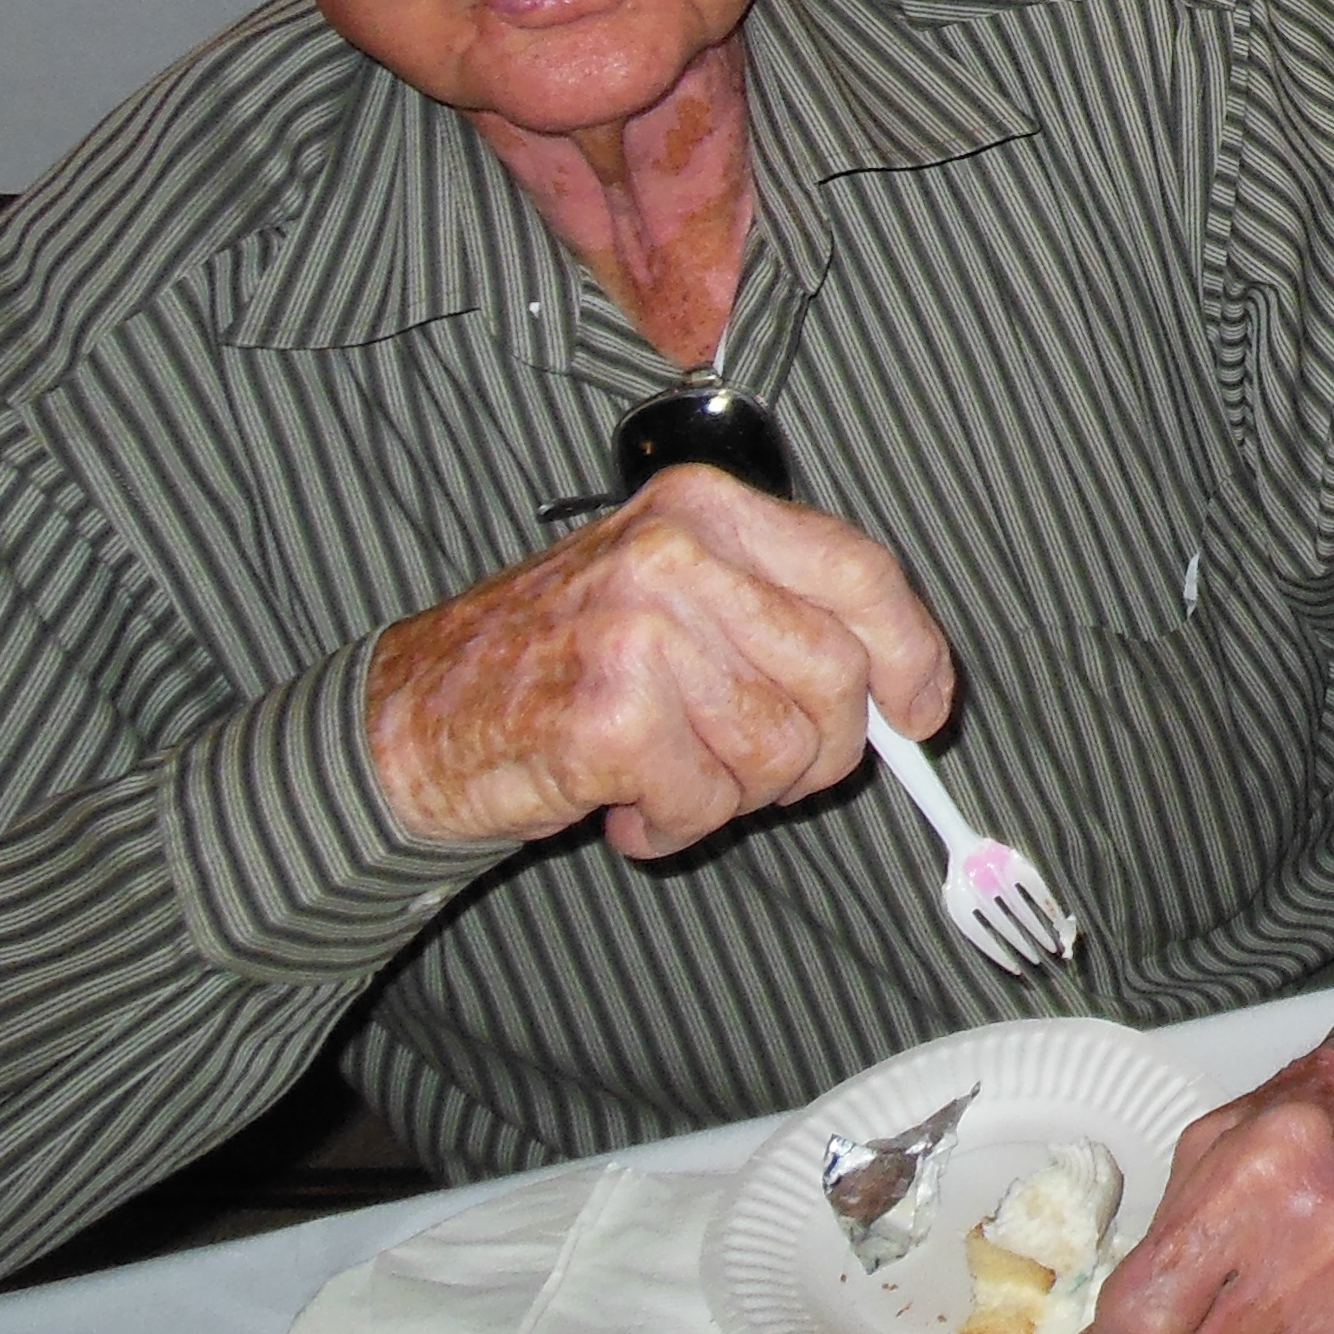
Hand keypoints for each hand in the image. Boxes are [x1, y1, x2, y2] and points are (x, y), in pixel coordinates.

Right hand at [361, 463, 954, 856]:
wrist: (410, 718)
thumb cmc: (557, 661)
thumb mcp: (671, 593)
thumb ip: (780, 616)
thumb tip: (906, 689)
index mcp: (708, 508)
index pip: (861, 571)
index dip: (912, 652)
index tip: (922, 712)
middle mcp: (679, 552)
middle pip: (838, 676)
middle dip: (814, 751)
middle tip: (746, 766)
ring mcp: (642, 629)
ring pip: (782, 751)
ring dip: (733, 793)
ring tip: (665, 771)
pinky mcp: (610, 714)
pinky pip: (708, 802)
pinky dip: (672, 825)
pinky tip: (621, 799)